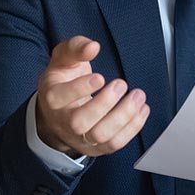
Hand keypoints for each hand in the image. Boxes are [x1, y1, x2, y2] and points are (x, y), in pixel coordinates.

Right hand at [35, 36, 149, 157]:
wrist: (57, 113)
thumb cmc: (63, 81)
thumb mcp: (63, 59)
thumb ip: (76, 48)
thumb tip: (93, 47)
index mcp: (52, 97)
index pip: (60, 97)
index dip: (80, 88)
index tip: (101, 77)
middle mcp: (63, 122)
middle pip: (79, 122)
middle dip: (105, 104)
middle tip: (121, 84)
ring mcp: (80, 138)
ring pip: (100, 136)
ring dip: (123, 116)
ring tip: (138, 96)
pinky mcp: (96, 147)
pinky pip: (114, 144)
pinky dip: (132, 127)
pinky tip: (142, 109)